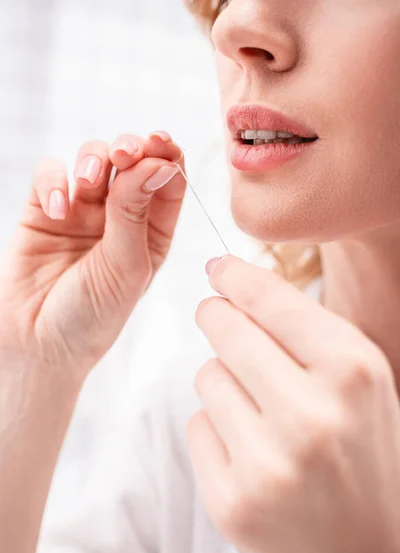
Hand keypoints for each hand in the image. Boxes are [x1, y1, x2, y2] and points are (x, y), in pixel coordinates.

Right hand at [0, 132, 185, 373]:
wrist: (38, 343)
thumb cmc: (92, 315)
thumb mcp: (125, 267)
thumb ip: (136, 213)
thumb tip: (159, 162)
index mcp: (152, 232)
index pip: (167, 180)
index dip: (166, 154)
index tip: (161, 143)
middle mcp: (120, 217)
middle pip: (131, 162)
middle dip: (130, 149)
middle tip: (125, 154)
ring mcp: (82, 211)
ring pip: (92, 159)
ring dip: (92, 160)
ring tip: (87, 183)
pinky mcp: (43, 210)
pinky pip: (50, 175)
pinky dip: (53, 183)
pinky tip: (57, 210)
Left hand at [188, 255, 399, 552]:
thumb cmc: (363, 451)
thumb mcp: (359, 380)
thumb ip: (304, 330)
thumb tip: (231, 285)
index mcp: (353, 373)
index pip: (272, 301)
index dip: (237, 277)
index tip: (218, 269)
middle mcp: (312, 417)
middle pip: (225, 330)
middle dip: (216, 315)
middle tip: (215, 315)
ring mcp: (269, 465)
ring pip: (206, 376)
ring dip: (223, 382)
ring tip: (259, 410)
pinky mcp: (233, 504)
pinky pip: (196, 426)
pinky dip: (215, 429)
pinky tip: (250, 452)